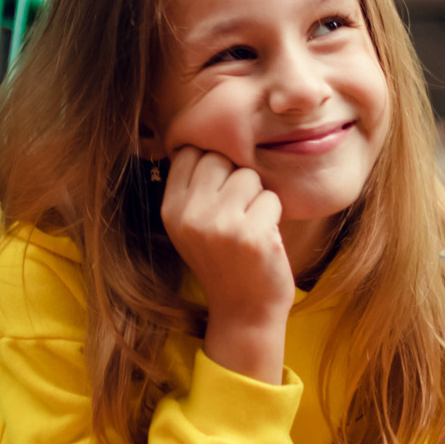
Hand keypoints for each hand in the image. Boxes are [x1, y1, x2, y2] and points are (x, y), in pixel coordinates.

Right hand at [161, 144, 294, 381]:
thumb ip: (194, 186)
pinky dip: (274, 216)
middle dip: (237, 179)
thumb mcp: (194, 225)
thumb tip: (207, 131)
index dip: (213, 165)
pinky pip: (271, 198)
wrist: (244, 312)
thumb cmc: (225, 261)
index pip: (190, 152)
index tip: (221, 192)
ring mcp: (219, 226)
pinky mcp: (250, 236)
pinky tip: (264, 240)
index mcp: (170, 209)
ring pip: (249, 176)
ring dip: (258, 198)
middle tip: (239, 214)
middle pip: (220, 157)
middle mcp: (189, 215)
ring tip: (251, 228)